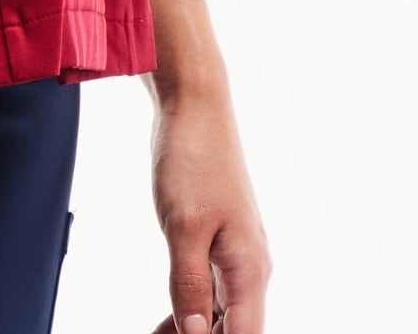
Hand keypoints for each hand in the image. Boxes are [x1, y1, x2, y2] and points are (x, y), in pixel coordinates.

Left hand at [146, 79, 271, 333]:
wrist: (196, 105)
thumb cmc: (192, 159)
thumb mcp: (184, 226)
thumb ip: (190, 285)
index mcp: (249, 269)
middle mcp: (250, 267)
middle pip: (233, 329)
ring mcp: (237, 253)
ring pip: (221, 312)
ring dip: (193, 329)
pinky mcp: (221, 239)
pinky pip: (212, 289)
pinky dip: (191, 308)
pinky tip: (167, 321)